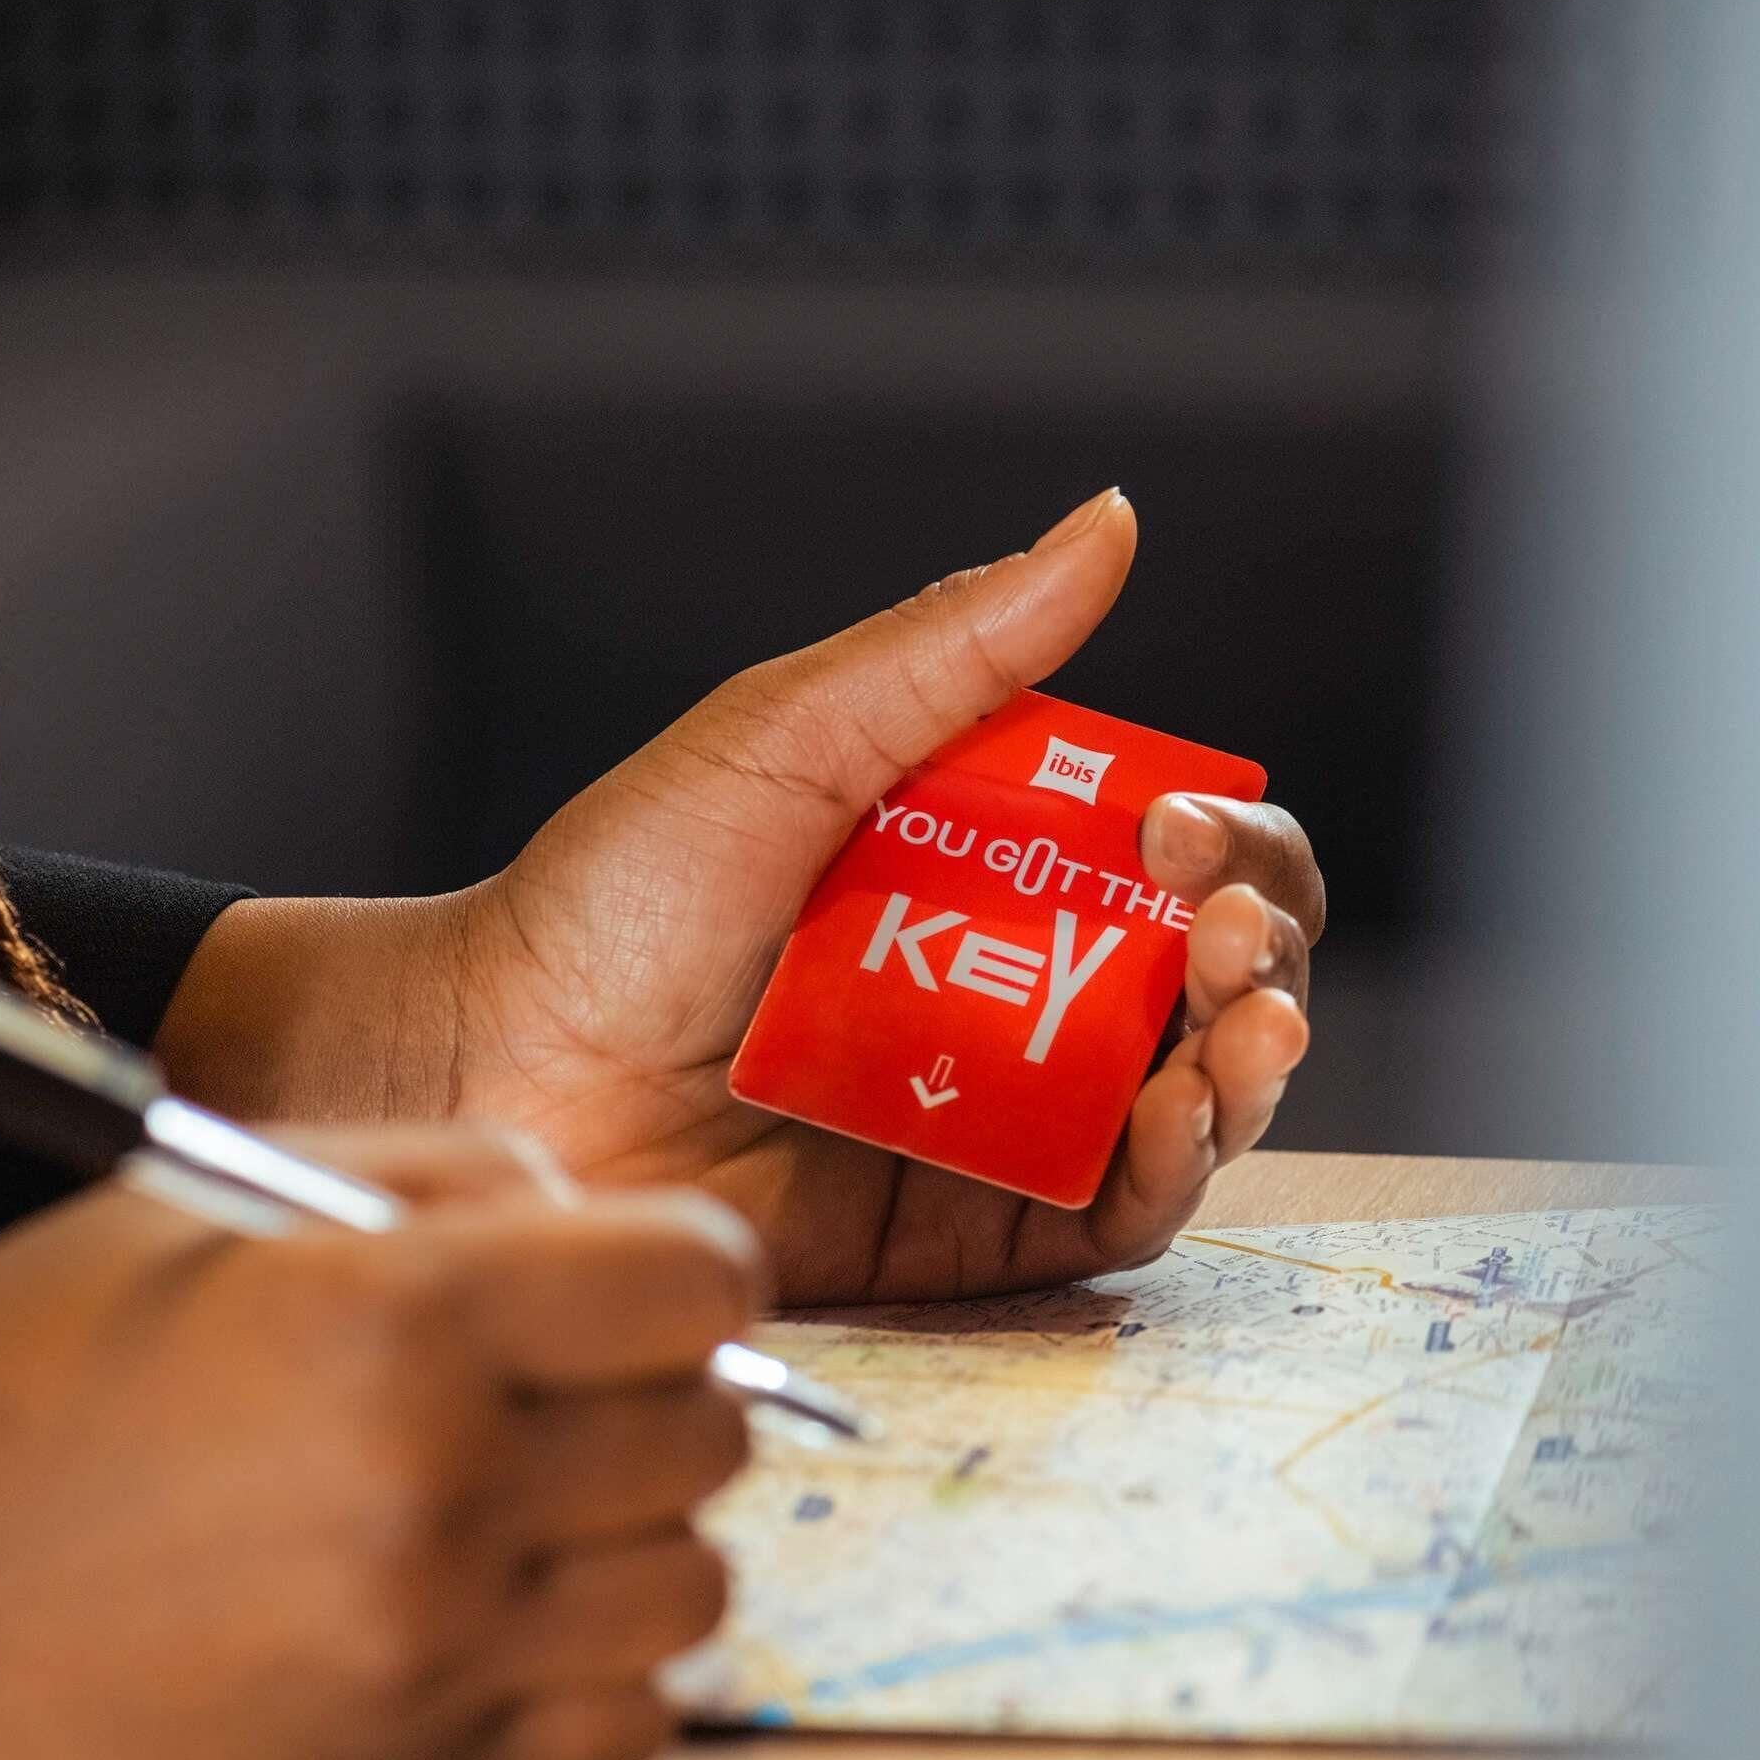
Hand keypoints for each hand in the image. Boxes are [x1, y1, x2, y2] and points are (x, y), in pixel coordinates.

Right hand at [0, 1128, 759, 1759]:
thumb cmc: (12, 1379)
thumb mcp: (211, 1201)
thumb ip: (444, 1178)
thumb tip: (606, 1227)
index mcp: (397, 1321)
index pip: (707, 1282)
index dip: (677, 1267)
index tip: (622, 1285)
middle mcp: (443, 1494)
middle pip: (713, 1431)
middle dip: (648, 1392)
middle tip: (540, 1393)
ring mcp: (437, 1660)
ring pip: (694, 1584)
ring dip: (631, 1537)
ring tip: (512, 1513)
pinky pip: (632, 1725)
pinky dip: (594, 1671)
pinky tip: (491, 1624)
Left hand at [160, 491, 1322, 1302]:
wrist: (501, 1061)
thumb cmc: (619, 896)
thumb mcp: (791, 736)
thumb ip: (956, 649)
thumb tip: (1107, 526)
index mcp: (993, 868)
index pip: (1177, 854)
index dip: (1220, 838)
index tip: (1172, 832)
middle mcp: (1017, 994)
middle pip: (1212, 975)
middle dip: (1258, 944)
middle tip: (1221, 933)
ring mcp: (1000, 1118)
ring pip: (1195, 1100)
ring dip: (1254, 1058)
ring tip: (1246, 1021)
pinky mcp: (966, 1234)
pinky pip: (1111, 1218)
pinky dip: (1177, 1171)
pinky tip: (1182, 1116)